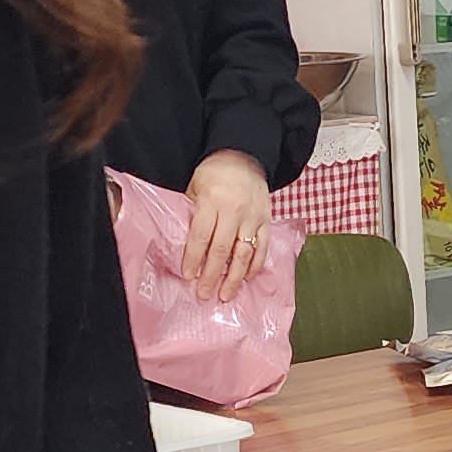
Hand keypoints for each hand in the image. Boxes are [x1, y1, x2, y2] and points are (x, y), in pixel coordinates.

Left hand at [182, 151, 275, 299]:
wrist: (244, 156)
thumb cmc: (214, 173)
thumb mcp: (195, 186)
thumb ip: (192, 213)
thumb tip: (184, 245)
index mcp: (213, 200)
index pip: (201, 235)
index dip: (193, 258)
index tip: (188, 277)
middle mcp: (234, 210)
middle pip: (222, 249)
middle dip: (212, 275)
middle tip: (204, 294)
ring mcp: (253, 217)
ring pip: (244, 253)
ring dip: (235, 277)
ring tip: (226, 295)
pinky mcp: (267, 220)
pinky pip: (262, 247)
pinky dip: (255, 265)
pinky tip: (247, 279)